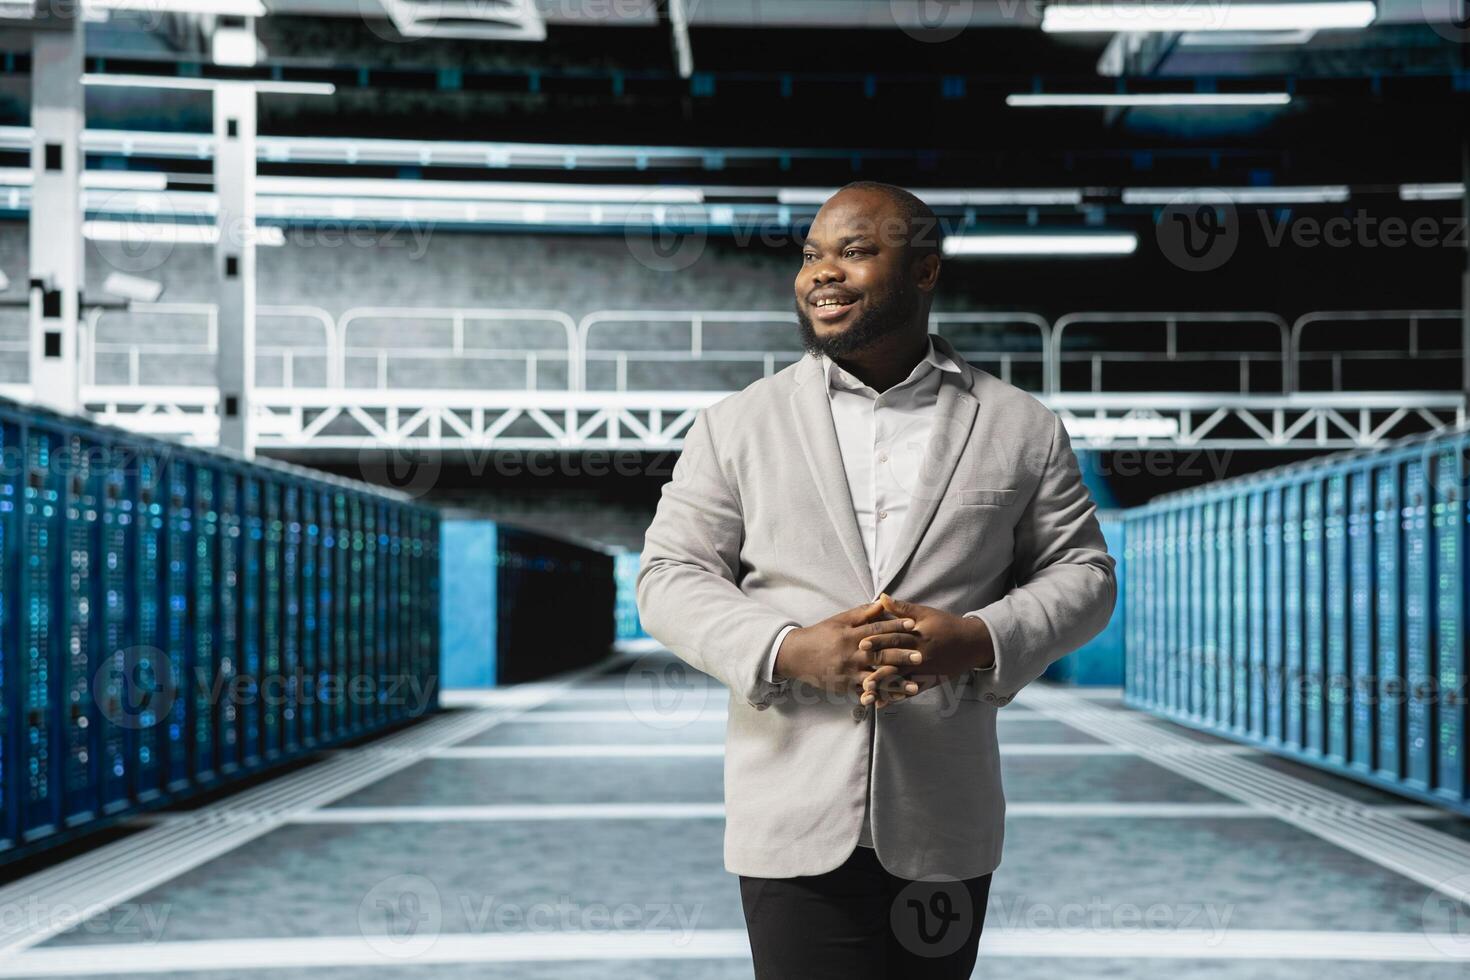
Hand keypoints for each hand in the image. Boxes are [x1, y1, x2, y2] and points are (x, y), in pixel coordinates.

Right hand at [774, 600, 920, 698]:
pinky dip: (879, 697)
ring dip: (896, 683)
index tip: (913, 624)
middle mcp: (851, 654)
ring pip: (875, 678)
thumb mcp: (839, 620)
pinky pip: (864, 693)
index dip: (895, 626)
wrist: (796, 655)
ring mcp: (848, 672)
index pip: (877, 629)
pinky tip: (893, 701)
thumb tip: (882, 602)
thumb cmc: (820, 634)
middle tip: (920, 657)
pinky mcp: (845, 686)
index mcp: (850, 635)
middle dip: (901, 656)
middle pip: (880, 654)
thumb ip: (862, 613)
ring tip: (914, 687)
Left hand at [857, 593, 993, 708]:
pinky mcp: (928, 681)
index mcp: (918, 637)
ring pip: (900, 681)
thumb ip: (902, 608)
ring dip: (883, 688)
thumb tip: (882, 597)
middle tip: (859, 673)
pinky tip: (882, 703)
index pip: (896, 639)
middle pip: (896, 663)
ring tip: (866, 693)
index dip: (878, 640)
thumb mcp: (925, 613)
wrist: (971, 643)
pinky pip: (910, 692)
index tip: (861, 643)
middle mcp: (920, 656)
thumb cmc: (946, 625)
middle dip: (877, 668)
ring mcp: (924, 671)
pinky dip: (895, 697)